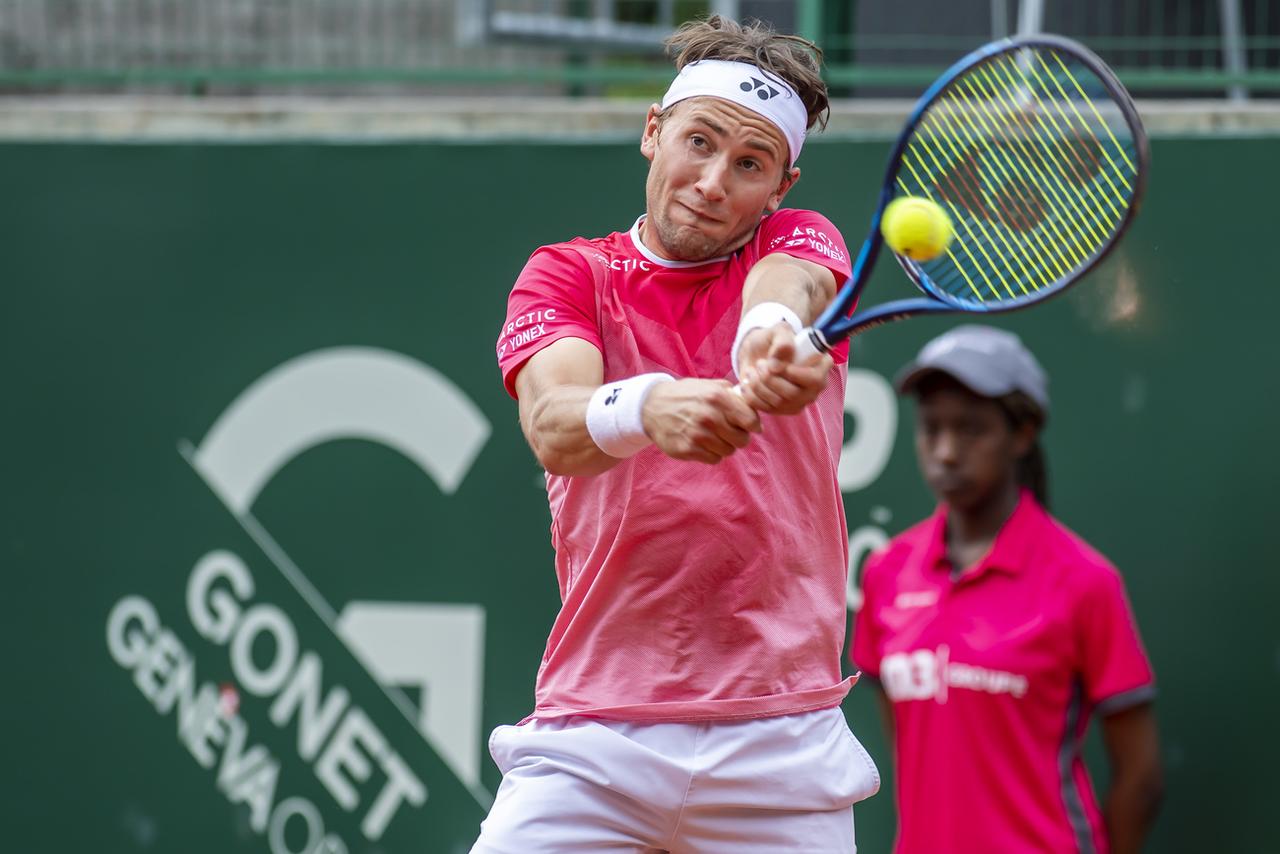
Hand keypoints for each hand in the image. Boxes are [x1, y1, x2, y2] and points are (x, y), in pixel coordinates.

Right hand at [642, 378, 761, 463]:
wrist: (651, 406)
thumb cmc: (685, 395)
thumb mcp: (709, 386)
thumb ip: (732, 394)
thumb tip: (754, 405)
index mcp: (717, 398)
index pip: (751, 421)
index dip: (753, 425)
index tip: (749, 425)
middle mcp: (709, 417)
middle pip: (742, 440)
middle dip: (739, 437)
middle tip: (730, 432)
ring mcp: (697, 435)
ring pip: (728, 451)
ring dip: (724, 446)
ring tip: (714, 436)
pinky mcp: (687, 449)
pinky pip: (713, 459)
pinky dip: (712, 453)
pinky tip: (703, 443)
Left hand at [737, 324, 833, 414]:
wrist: (757, 352)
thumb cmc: (773, 341)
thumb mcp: (779, 331)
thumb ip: (782, 341)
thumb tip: (777, 364)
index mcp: (821, 366)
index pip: (815, 380)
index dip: (794, 374)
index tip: (774, 364)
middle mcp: (814, 388)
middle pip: (794, 394)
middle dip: (770, 379)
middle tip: (760, 363)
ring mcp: (799, 401)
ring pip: (778, 403)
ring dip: (758, 385)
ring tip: (752, 370)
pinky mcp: (782, 410)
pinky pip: (766, 409)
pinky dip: (751, 395)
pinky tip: (747, 382)